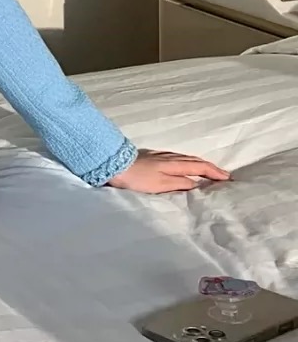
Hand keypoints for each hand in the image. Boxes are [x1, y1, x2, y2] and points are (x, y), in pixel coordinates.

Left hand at [106, 148, 231, 192]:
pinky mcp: (153, 157)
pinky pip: (177, 159)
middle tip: (223, 175)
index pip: (200, 167)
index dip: (214, 172)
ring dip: (200, 164)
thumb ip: (180, 184)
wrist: (114, 165)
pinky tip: (185, 167)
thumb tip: (197, 184)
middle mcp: (170, 157)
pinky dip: (188, 163)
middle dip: (210, 167)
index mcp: (175, 164)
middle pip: (195, 160)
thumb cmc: (137, 178)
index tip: (228, 179)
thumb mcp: (161, 185)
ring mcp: (161, 156)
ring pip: (186, 158)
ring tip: (209, 172)